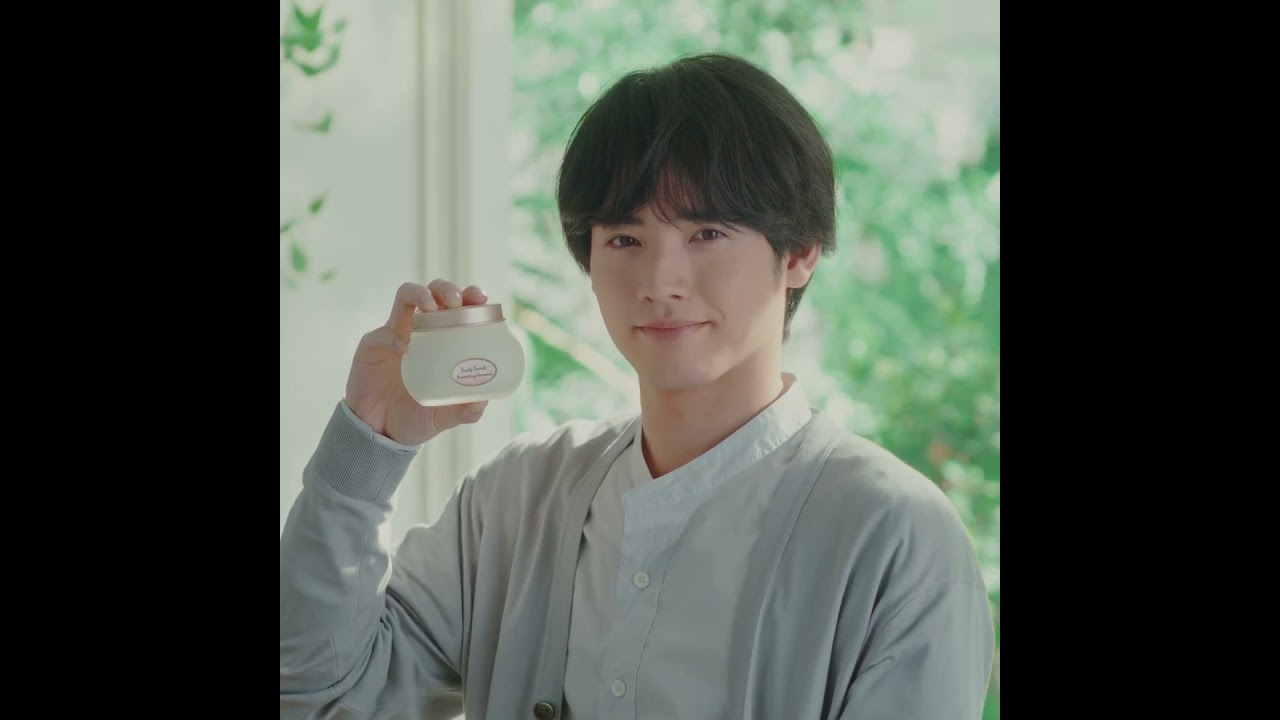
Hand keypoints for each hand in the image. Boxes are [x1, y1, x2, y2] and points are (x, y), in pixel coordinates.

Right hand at [344, 279, 489, 445]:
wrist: (380, 433)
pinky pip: (382, 333)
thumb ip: (465, 411)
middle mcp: (421, 331)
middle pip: (434, 291)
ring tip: (431, 307)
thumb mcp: (444, 417)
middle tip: (457, 301)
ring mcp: (395, 333)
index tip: (481, 298)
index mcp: (444, 340)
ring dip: (421, 294)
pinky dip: (393, 337)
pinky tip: (403, 350)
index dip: (471, 296)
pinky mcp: (373, 345)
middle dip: (447, 288)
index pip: (459, 308)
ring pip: (406, 296)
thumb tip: (483, 402)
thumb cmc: (415, 418)